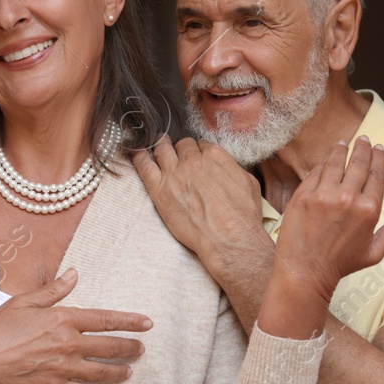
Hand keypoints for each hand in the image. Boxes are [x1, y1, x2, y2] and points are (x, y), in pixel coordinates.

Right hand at [0, 269, 150, 383]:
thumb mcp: (24, 302)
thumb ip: (53, 290)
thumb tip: (74, 275)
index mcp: (63, 319)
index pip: (106, 320)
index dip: (129, 322)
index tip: (146, 324)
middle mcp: (68, 344)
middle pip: (110, 347)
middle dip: (130, 348)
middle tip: (141, 349)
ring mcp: (62, 367)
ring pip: (101, 372)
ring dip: (118, 371)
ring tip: (128, 371)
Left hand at [131, 136, 273, 275]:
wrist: (229, 238)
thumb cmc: (242, 215)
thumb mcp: (247, 183)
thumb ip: (230, 168)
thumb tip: (223, 167)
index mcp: (215, 156)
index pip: (200, 144)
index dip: (197, 151)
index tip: (195, 158)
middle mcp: (192, 160)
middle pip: (181, 145)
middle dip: (180, 149)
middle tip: (176, 155)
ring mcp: (174, 174)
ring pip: (161, 149)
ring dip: (160, 147)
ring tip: (156, 148)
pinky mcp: (159, 190)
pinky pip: (144, 166)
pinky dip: (139, 157)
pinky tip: (136, 154)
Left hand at [275, 137, 383, 299]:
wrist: (304, 272)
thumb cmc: (341, 264)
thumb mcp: (375, 250)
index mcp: (369, 210)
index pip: (377, 175)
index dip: (378, 158)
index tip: (379, 148)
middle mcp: (348, 198)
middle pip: (358, 164)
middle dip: (362, 148)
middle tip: (363, 139)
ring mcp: (323, 195)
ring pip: (334, 163)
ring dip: (340, 150)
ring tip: (343, 143)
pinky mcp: (302, 196)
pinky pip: (314, 173)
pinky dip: (320, 166)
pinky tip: (324, 163)